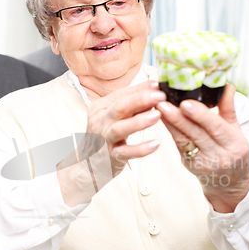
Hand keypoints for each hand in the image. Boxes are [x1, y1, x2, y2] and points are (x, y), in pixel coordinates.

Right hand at [57, 81, 165, 205]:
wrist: (88, 164)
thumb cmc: (105, 137)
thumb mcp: (114, 117)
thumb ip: (132, 104)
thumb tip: (154, 89)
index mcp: (100, 108)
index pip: (122, 94)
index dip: (140, 89)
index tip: (158, 85)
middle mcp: (100, 122)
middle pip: (119, 107)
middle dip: (140, 99)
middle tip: (160, 96)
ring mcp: (104, 140)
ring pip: (120, 128)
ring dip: (139, 121)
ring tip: (157, 115)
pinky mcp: (110, 156)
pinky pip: (125, 152)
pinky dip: (141, 149)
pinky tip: (155, 144)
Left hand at [157, 84, 248, 212]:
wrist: (230, 182)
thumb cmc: (233, 152)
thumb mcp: (236, 130)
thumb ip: (228, 108)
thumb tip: (226, 85)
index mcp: (234, 144)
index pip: (216, 127)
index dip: (200, 115)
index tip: (186, 103)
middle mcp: (218, 156)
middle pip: (197, 134)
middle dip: (178, 119)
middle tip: (163, 104)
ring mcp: (202, 162)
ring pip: (183, 141)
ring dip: (170, 123)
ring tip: (158, 108)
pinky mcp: (188, 164)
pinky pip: (178, 145)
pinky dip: (170, 130)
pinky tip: (161, 118)